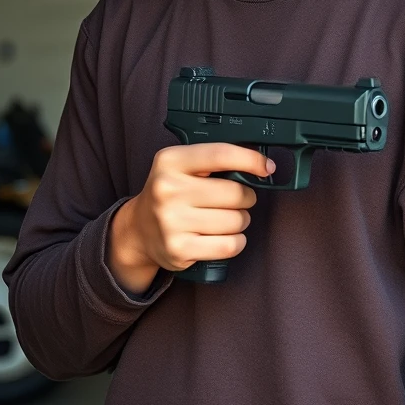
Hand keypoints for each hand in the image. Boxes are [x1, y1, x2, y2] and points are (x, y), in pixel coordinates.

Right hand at [108, 144, 274, 293]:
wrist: (137, 230)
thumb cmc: (171, 193)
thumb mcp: (182, 165)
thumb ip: (215, 159)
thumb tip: (262, 165)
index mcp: (171, 161)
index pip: (222, 154)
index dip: (252, 160)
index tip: (267, 168)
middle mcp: (168, 190)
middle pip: (236, 193)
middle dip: (246, 197)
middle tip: (235, 200)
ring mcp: (171, 222)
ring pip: (236, 220)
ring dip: (240, 220)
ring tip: (225, 218)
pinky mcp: (178, 249)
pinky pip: (229, 245)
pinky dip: (236, 242)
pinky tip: (224, 236)